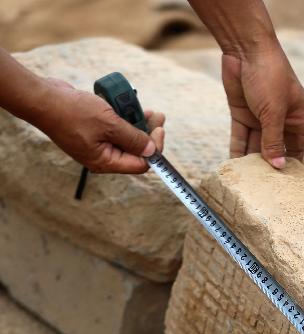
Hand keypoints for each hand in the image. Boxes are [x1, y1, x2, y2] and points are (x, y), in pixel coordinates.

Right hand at [34, 78, 164, 174]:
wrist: (43, 99)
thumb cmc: (73, 112)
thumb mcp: (109, 123)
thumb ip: (132, 138)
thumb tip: (153, 150)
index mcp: (105, 162)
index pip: (140, 164)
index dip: (154, 149)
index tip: (160, 129)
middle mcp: (103, 157)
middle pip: (135, 152)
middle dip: (149, 134)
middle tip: (158, 116)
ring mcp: (97, 144)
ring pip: (126, 139)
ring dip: (138, 124)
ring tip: (149, 110)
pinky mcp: (93, 131)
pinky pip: (114, 129)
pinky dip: (124, 119)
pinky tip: (128, 106)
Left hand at [221, 42, 303, 177]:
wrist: (244, 47)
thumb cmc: (269, 73)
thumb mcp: (274, 111)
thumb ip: (274, 141)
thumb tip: (277, 168)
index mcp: (302, 118)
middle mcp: (285, 122)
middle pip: (288, 153)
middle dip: (283, 170)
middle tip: (277, 191)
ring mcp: (263, 120)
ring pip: (261, 149)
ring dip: (256, 165)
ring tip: (251, 184)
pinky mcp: (244, 116)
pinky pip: (241, 140)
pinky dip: (237, 153)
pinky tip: (234, 169)